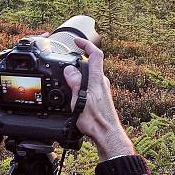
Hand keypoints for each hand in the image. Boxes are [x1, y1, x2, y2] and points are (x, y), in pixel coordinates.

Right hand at [63, 38, 134, 161]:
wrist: (107, 134)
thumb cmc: (96, 121)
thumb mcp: (80, 99)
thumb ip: (75, 82)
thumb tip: (69, 69)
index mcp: (97, 79)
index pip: (96, 54)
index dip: (86, 44)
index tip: (76, 41)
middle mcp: (102, 82)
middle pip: (92, 64)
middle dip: (79, 60)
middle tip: (67, 59)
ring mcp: (102, 90)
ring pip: (90, 76)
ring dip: (79, 74)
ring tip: (67, 79)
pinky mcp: (100, 98)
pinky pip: (89, 85)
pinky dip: (80, 84)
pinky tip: (73, 94)